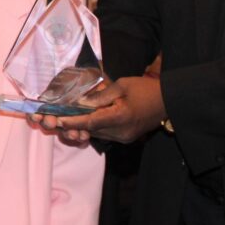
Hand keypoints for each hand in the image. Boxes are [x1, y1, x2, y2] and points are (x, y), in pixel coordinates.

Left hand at [38, 75, 165, 144]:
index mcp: (121, 117)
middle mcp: (121, 132)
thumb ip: (101, 95)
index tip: (57, 120)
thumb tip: (82, 101)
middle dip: (73, 124)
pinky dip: (94, 127)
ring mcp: (124, 137)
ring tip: (67, 118)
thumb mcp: (122, 85)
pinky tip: (86, 119)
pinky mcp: (126, 138)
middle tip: (56, 118)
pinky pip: (104, 134)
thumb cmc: (145, 89)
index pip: (91, 122)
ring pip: (97, 134)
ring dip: (83, 126)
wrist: (168, 101)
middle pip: (91, 130)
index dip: (72, 121)